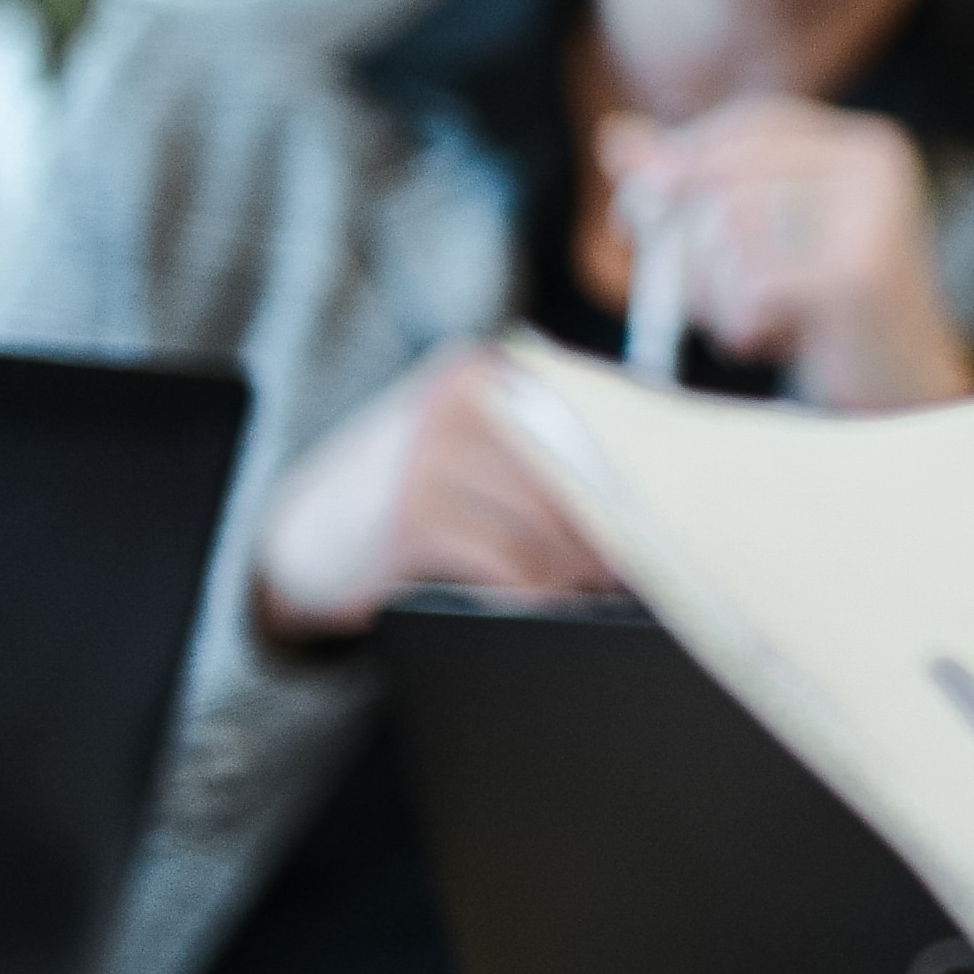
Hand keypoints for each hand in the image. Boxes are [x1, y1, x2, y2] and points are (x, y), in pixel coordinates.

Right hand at [248, 344, 622, 642]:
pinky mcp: (413, 518)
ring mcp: (432, 456)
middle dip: (613, 525)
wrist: (300, 534)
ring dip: (578, 567)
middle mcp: (462, 400)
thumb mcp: (473, 440)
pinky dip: (534, 591)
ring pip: (550, 524)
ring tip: (589, 586)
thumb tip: (650, 483)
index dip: (639, 469)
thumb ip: (549, 438)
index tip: (673, 509)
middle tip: (640, 562)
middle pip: (581, 471)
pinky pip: (508, 564)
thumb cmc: (411, 489)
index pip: (595, 412)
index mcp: (488, 370)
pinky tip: (541, 602)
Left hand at [597, 99, 973, 409]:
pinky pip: (751, 283)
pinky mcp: (856, 275)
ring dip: (715, 290)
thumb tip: (617, 137)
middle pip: (731, 172)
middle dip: (686, 236)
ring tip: (744, 321)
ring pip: (732, 226)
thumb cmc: (824, 313)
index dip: (686, 155)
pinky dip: (739, 322)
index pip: (756, 121)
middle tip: (684, 290)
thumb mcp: (760, 238)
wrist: (903, 391)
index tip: (635, 206)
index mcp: (865, 147)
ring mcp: (872, 218)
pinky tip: (765, 343)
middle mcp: (877, 168)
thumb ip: (694, 183)